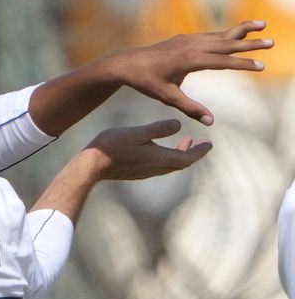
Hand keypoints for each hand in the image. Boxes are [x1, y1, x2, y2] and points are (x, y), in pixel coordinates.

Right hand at [83, 119, 210, 181]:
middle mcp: (154, 168)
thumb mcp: (136, 133)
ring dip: (180, 153)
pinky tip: (159, 148)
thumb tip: (179, 126)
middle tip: (201, 142)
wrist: (90, 166)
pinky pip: (158, 166)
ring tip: (184, 141)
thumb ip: (158, 129)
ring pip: (170, 165)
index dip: (200, 151)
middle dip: (192, 152)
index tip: (209, 143)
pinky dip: (167, 156)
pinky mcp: (135, 172)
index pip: (187, 158)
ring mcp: (144, 172)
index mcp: (157, 158)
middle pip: (180, 163)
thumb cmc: (111, 146)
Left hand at [105, 20, 271, 124]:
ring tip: (261, 25)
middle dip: (250, 43)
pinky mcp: (183, 39)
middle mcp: (190, 46)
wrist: (125, 64)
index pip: (222, 62)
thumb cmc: (145, 82)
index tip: (261, 67)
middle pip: (226, 43)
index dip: (242, 65)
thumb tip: (211, 122)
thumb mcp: (167, 97)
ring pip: (219, 34)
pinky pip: (209, 35)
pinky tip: (235, 35)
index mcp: (188, 60)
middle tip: (272, 42)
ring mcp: (187, 40)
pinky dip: (225, 33)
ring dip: (241, 31)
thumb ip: (190, 108)